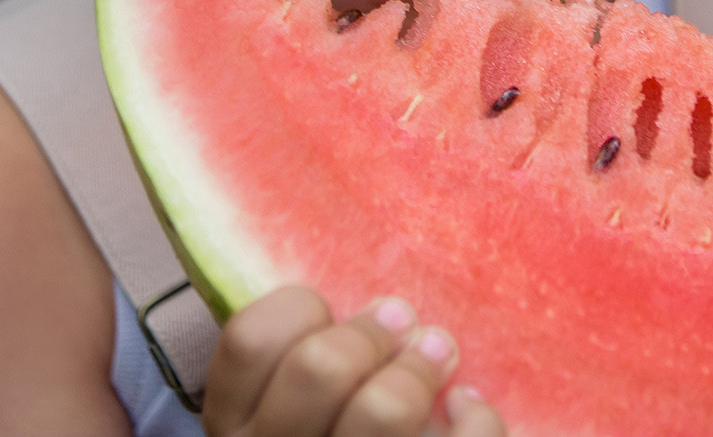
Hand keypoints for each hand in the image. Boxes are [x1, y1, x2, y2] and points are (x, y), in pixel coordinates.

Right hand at [201, 285, 506, 436]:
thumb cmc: (332, 429)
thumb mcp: (291, 404)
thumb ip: (304, 354)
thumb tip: (372, 289)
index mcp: (236, 427)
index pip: (249, 341)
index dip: (299, 307)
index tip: (331, 311)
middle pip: (319, 368)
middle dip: (374, 333)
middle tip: (404, 320)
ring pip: (381, 411)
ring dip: (422, 368)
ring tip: (440, 351)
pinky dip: (476, 419)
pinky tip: (470, 407)